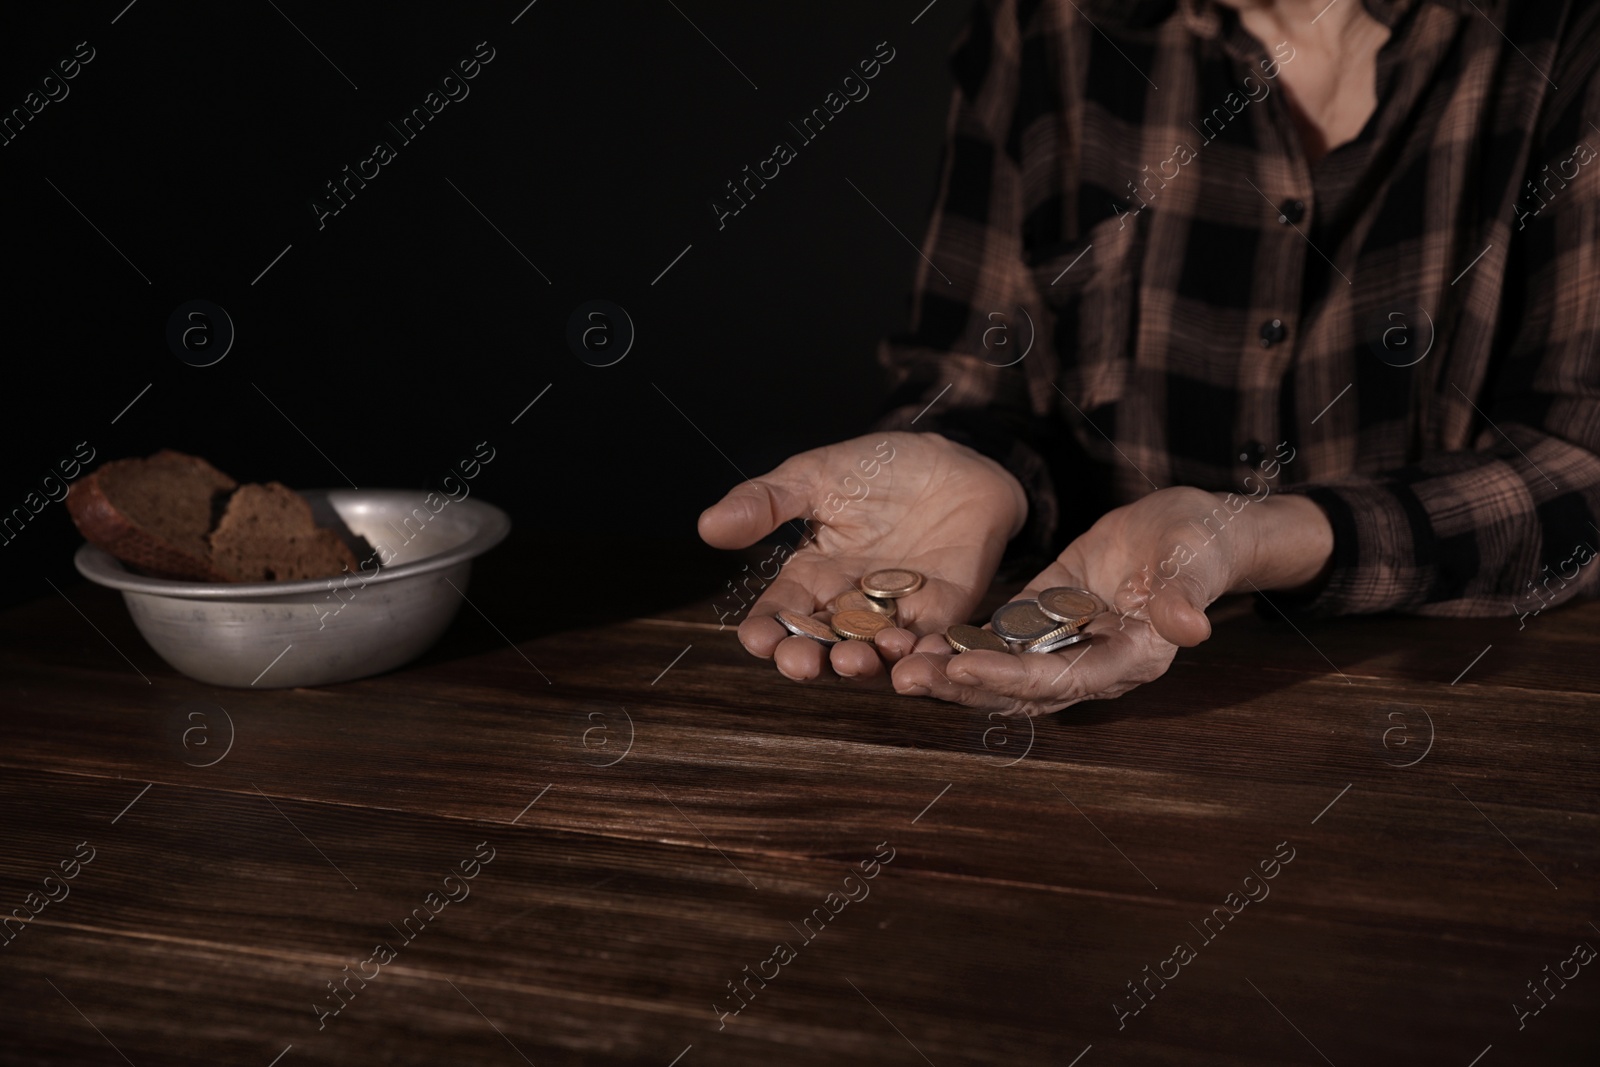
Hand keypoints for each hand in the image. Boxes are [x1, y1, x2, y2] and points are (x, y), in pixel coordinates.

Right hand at [698, 432, 1027, 680]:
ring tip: (855, 660)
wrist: (952, 461)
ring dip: (863, 664)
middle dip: (809, 659)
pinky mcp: (942, 612)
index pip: (779, 615)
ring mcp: (895, 614)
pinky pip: (930, 643)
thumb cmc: (877, 468)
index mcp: (810, 577)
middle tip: (802, 663)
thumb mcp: (814, 476)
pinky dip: (923, 656)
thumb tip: (708, 525)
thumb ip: (766, 502)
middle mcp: (848, 606)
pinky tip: (915, 657)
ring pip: (873, 654)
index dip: (765, 632)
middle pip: (820, 646)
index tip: (758, 639)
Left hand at [889, 487, 1332, 714]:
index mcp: (1130, 660)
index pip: (1062, 680)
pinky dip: (955, 642)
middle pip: (1018, 692)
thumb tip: (1187, 628)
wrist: (1190, 530)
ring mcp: (1064, 647)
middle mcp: (1092, 666)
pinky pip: (995, 641)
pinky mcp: (1043, 621)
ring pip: (998, 673)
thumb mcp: (1191, 560)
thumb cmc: (1198, 544)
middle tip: (903, 678)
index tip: (959, 666)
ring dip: (948, 672)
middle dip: (961, 686)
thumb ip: (1181, 596)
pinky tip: (910, 636)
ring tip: (892, 665)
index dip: (1010, 678)